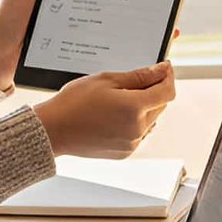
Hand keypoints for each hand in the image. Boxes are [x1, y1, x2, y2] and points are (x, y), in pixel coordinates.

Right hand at [32, 63, 176, 158]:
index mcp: (134, 108)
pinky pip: (139, 133)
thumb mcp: (107, 80)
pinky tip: (113, 116)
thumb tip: (161, 70)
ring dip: (143, 108)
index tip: (164, 68)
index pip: (167, 91)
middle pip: (160, 105)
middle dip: (153, 91)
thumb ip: (139, 76)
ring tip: (118, 100)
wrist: (54, 130)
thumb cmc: (74, 103)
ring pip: (150, 120)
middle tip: (132, 82)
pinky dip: (134, 123)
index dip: (168, 77)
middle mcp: (137, 129)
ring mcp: (131, 143)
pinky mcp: (124, 152)